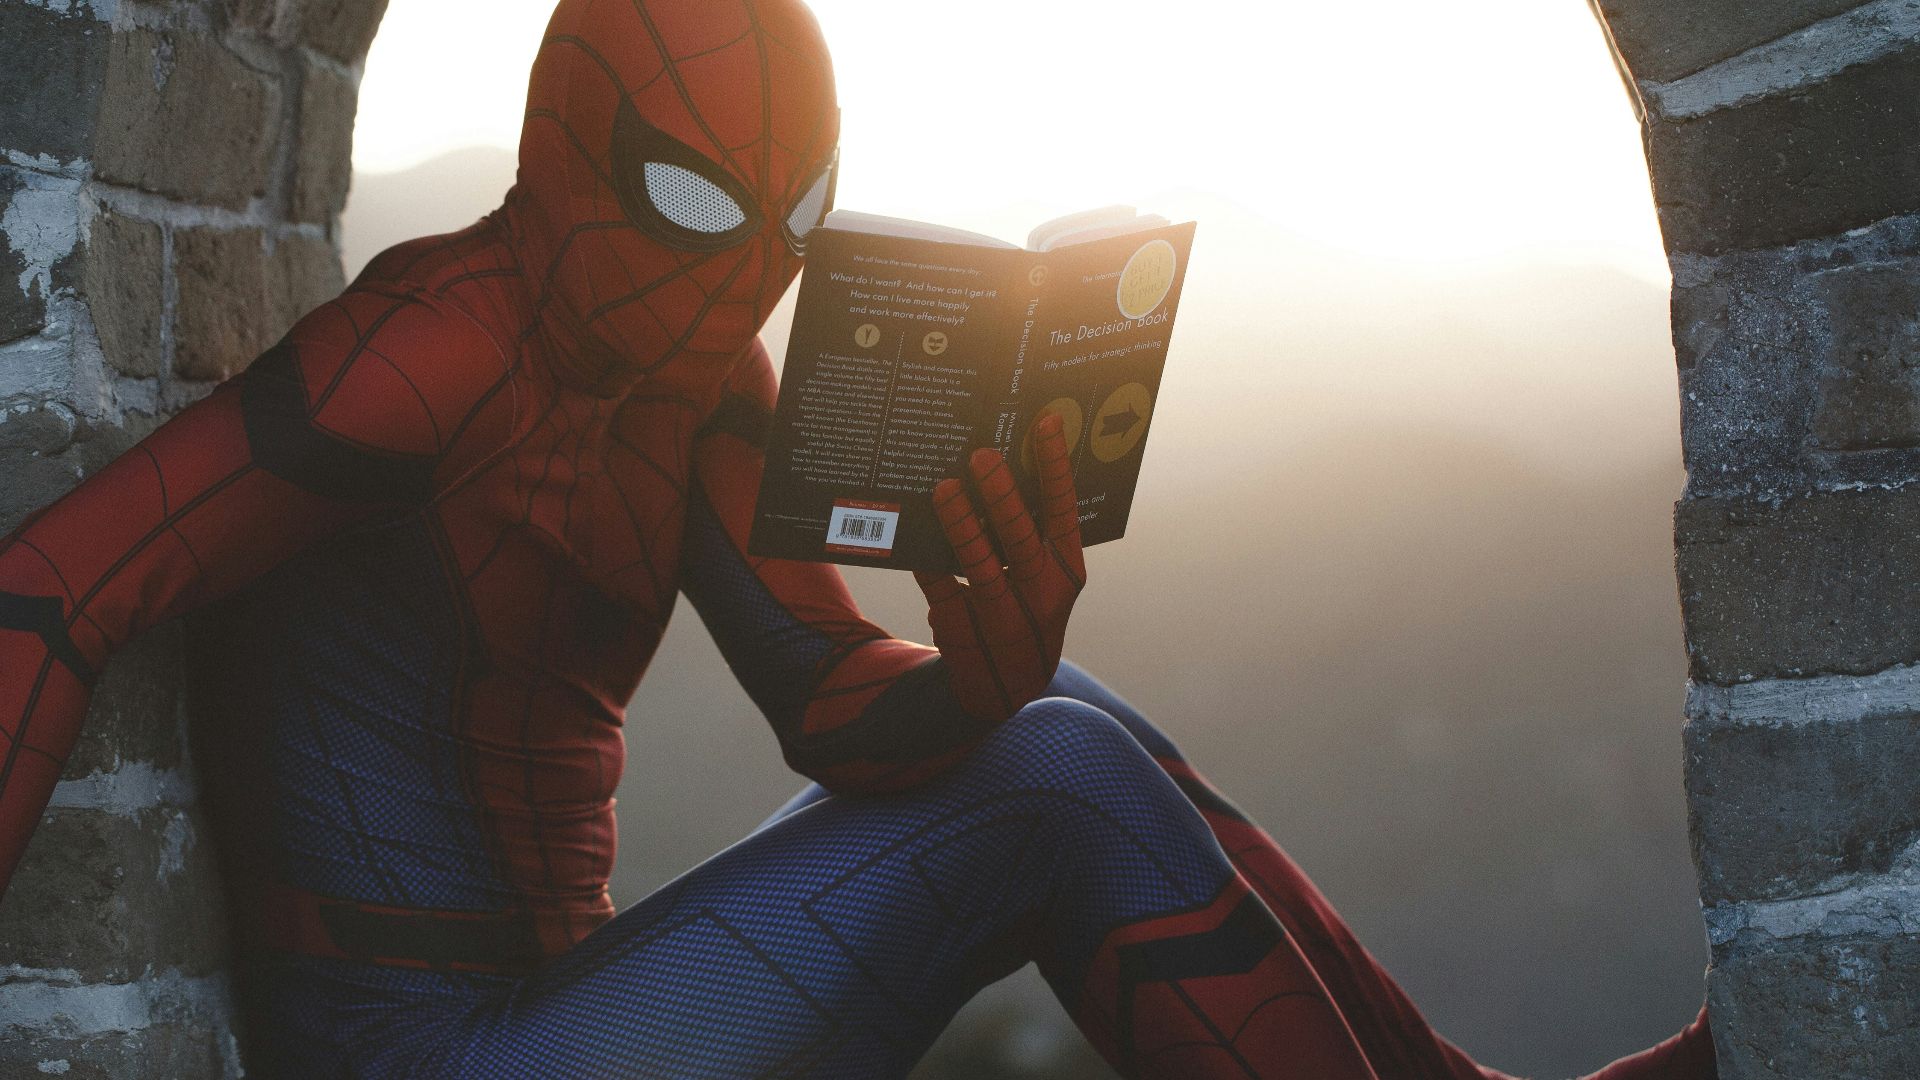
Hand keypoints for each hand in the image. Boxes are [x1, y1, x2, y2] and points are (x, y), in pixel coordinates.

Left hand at [915, 411, 1085, 719]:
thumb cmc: (1025, 606)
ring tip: (944, 488)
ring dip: (961, 524)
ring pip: (979, 564)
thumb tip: (998, 466)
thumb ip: (1033, 531)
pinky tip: (913, 525)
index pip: (1063, 511)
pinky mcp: (960, 628)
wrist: (1005, 686)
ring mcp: (1001, 616)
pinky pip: (939, 586)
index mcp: (1066, 570)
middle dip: (1002, 496)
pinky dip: (926, 556)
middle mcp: (1040, 595)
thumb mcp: (1044, 576)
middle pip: (1020, 538)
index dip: (1056, 467)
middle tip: (982, 456)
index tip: (1045, 423)